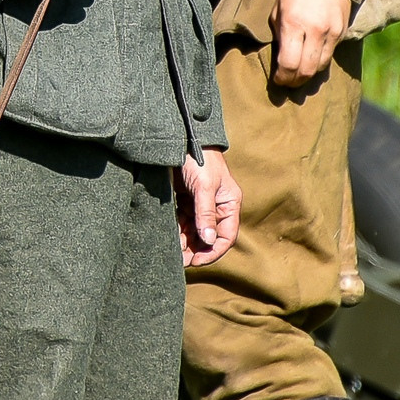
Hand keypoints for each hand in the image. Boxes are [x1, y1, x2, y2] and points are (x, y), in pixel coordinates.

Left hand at [177, 148, 240, 265]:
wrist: (180, 137)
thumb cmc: (198, 158)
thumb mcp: (204, 186)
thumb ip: (205, 213)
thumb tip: (208, 241)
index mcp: (229, 203)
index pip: (225, 236)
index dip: (213, 251)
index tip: (197, 261)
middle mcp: (216, 206)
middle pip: (208, 235)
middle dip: (196, 249)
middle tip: (180, 262)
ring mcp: (200, 202)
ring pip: (194, 229)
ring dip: (185, 242)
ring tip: (173, 254)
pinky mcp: (185, 198)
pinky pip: (183, 220)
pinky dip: (178, 230)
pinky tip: (170, 239)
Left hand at [271, 0, 352, 87]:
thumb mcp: (278, 9)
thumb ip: (279, 33)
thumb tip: (280, 56)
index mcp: (293, 24)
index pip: (289, 62)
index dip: (283, 77)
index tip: (277, 81)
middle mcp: (314, 31)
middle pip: (307, 69)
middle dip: (295, 81)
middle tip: (288, 84)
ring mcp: (331, 33)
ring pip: (321, 66)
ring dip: (309, 75)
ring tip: (299, 77)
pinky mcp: (342, 32)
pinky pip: (331, 55)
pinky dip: (320, 63)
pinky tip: (312, 63)